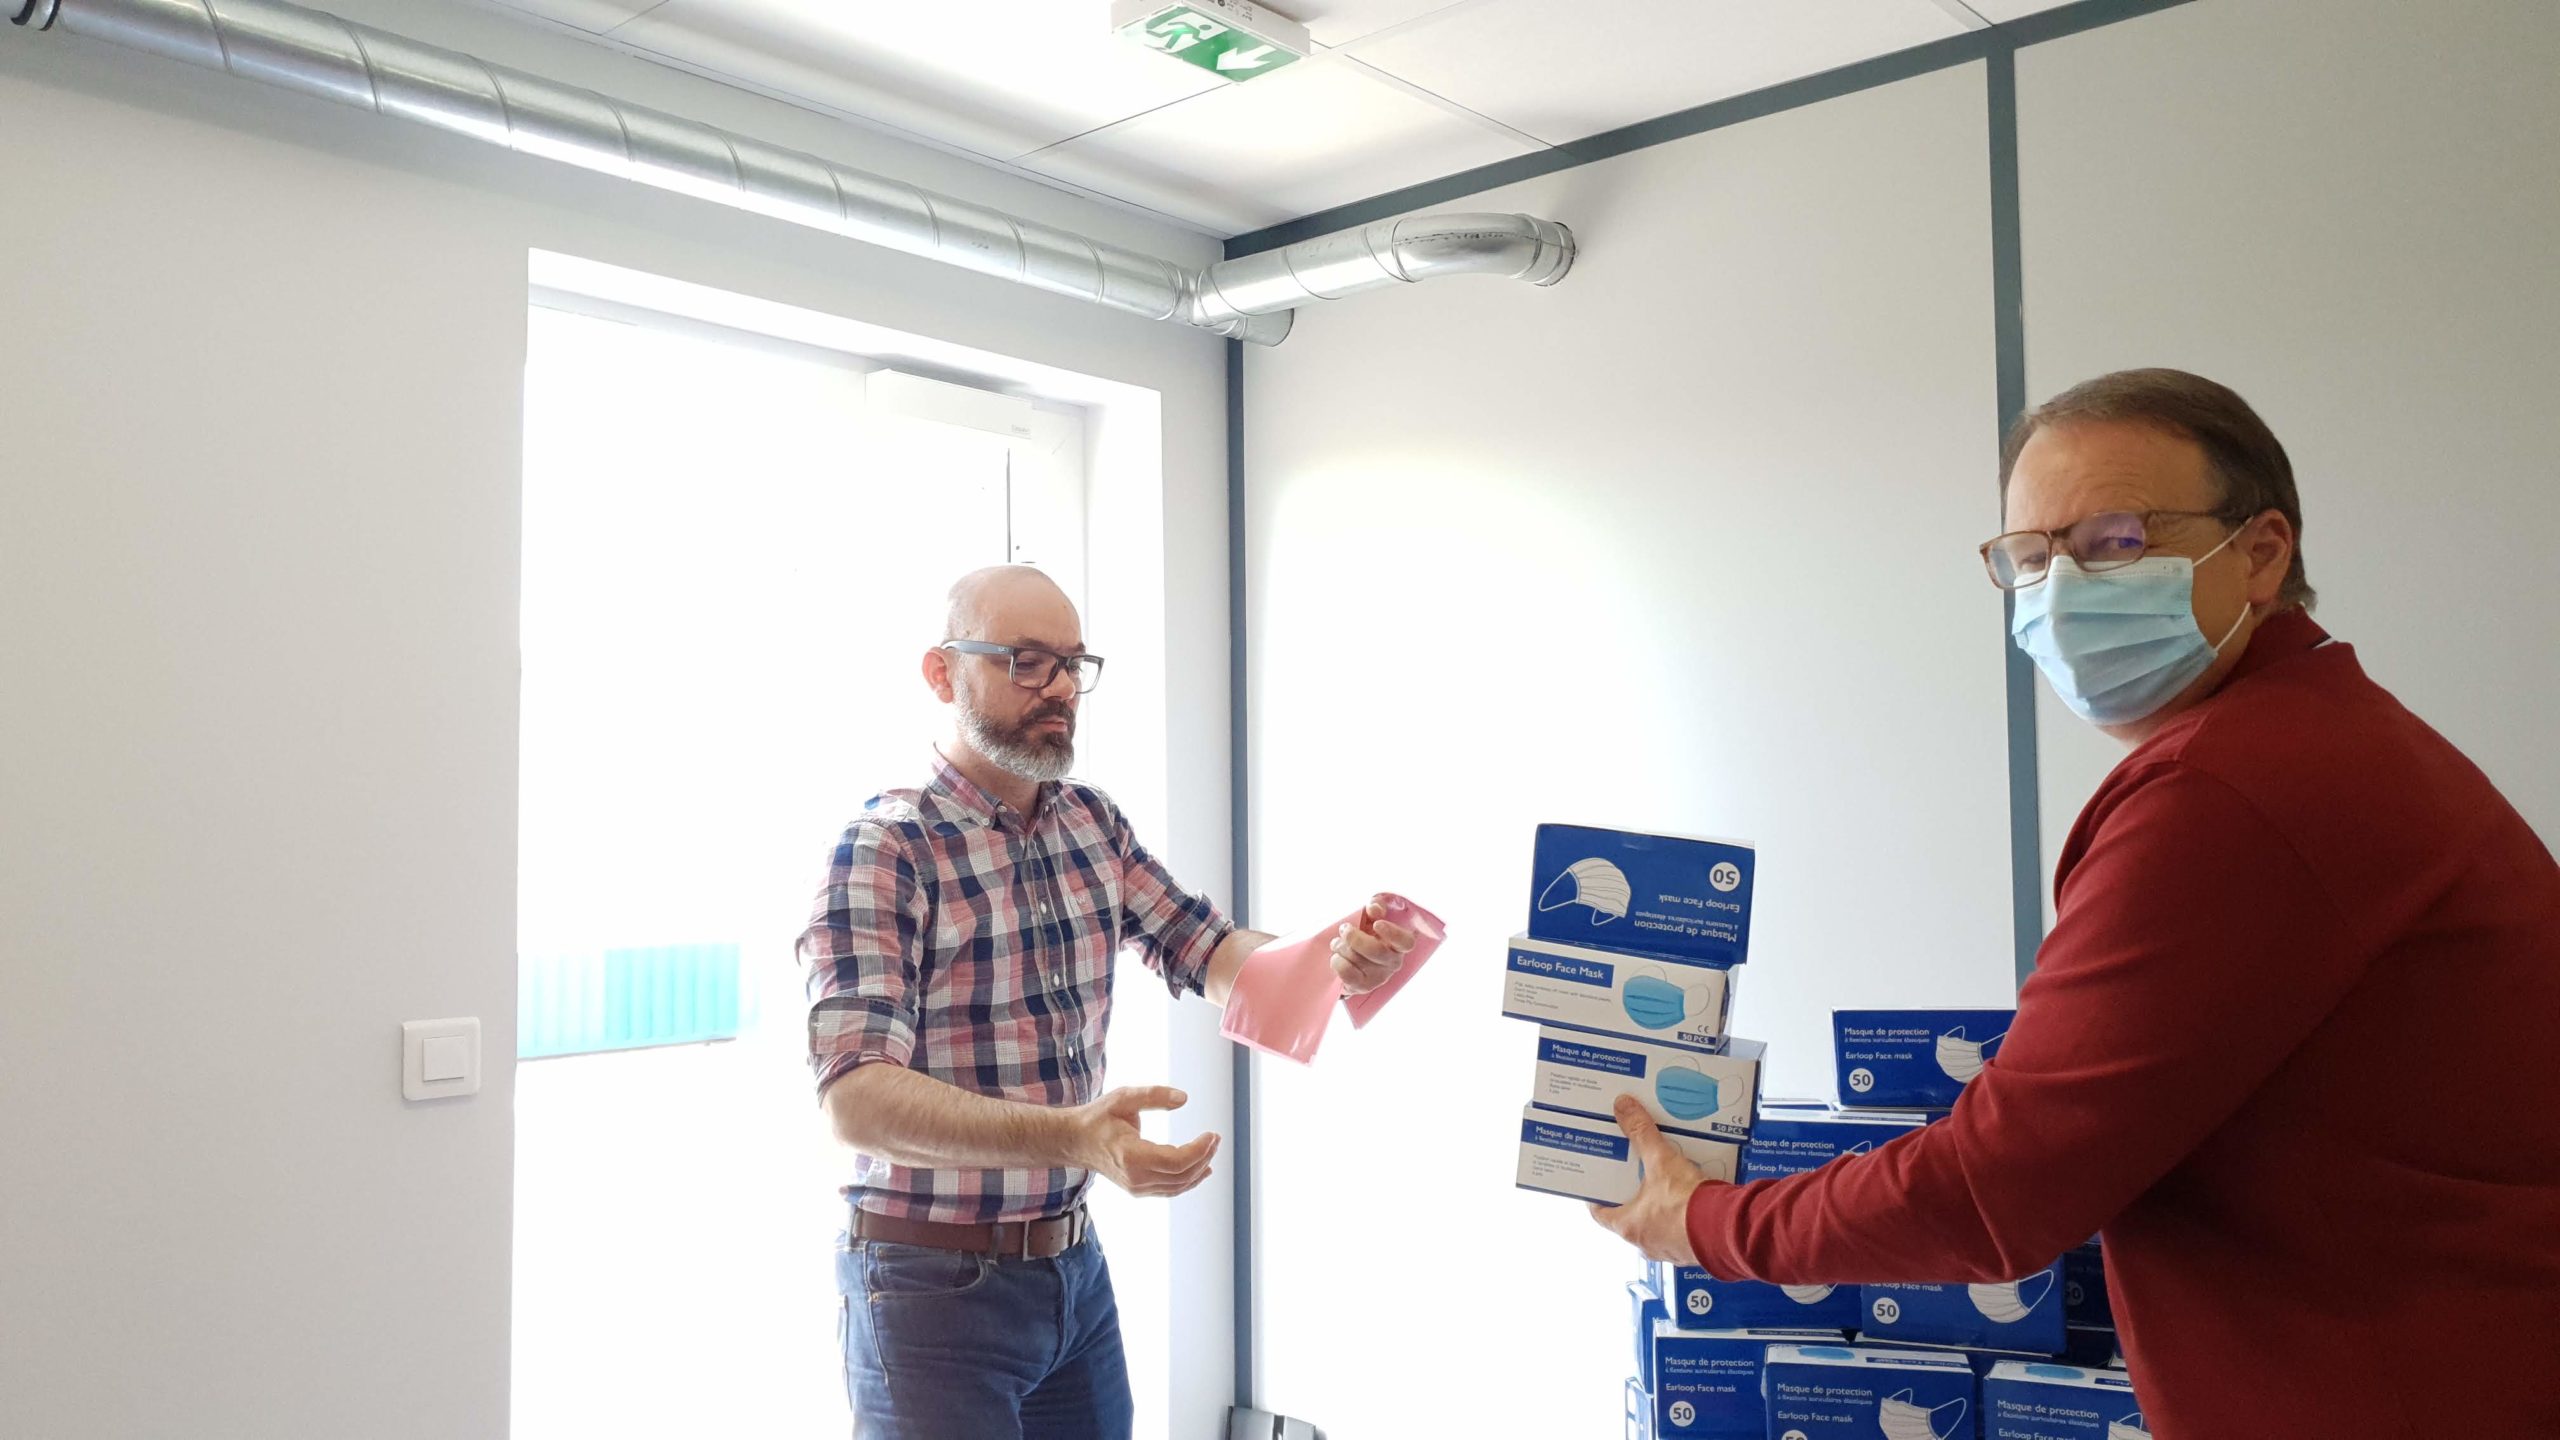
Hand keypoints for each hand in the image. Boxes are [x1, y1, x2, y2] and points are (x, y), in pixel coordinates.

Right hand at [1067, 1086, 1219, 1198]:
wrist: (1075, 1141)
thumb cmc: (1099, 1118)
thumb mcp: (1124, 1097)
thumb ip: (1154, 1095)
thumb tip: (1184, 1098)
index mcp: (1131, 1156)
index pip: (1176, 1162)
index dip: (1199, 1150)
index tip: (1212, 1134)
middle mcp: (1135, 1178)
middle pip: (1181, 1175)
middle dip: (1204, 1156)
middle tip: (1216, 1138)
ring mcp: (1136, 1187)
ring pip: (1178, 1186)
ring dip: (1200, 1168)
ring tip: (1212, 1148)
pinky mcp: (1138, 1189)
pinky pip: (1170, 1189)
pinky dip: (1189, 1180)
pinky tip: (1203, 1170)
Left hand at [1330, 894, 1418, 994]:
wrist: (1353, 960)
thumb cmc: (1366, 934)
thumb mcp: (1372, 917)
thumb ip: (1376, 907)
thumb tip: (1374, 908)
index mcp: (1399, 944)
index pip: (1405, 942)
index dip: (1393, 933)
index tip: (1377, 924)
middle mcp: (1393, 962)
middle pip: (1376, 951)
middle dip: (1355, 938)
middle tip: (1344, 929)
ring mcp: (1379, 977)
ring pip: (1358, 960)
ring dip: (1342, 947)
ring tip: (1337, 943)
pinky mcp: (1363, 987)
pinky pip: (1348, 974)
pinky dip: (1338, 962)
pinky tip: (1337, 957)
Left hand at [1589, 1097, 1714, 1264]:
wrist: (1726, 1230)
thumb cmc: (1685, 1203)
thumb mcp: (1661, 1161)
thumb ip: (1641, 1133)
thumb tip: (1623, 1106)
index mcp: (1628, 1226)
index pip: (1600, 1214)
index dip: (1598, 1197)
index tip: (1600, 1183)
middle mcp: (1644, 1243)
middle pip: (1629, 1219)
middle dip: (1632, 1198)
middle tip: (1635, 1176)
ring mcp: (1668, 1250)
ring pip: (1655, 1228)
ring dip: (1657, 1209)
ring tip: (1663, 1183)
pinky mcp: (1690, 1251)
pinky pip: (1679, 1233)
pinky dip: (1680, 1218)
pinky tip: (1689, 1200)